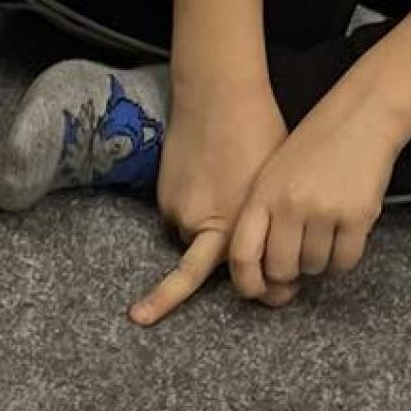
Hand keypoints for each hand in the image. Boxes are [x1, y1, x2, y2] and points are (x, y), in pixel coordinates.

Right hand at [131, 75, 285, 325]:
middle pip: (197, 270)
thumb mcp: (273, 183)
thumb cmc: (257, 131)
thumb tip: (273, 256)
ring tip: (221, 185)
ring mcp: (181, 213)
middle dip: (160, 301)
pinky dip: (192, 204)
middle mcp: (206, 227)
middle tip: (137, 318)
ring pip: (194, 237)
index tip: (244, 305)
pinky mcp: (165, 199)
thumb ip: (270, 223)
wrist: (217, 93)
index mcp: (241, 226)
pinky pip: (180, 215)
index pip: (244, 275)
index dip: (253, 288)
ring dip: (205, 226)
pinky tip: (204, 174)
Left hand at [222, 90, 395, 301]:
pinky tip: (345, 231)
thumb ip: (263, 217)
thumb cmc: (317, 146)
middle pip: (281, 270)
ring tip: (327, 227)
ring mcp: (324, 210)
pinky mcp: (357, 215)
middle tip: (302, 248)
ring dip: (320, 259)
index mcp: (263, 193)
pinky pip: (344, 261)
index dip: (248, 283)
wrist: (364, 112)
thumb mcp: (275, 173)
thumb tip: (262, 273)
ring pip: (314, 268)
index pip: (242, 255)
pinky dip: (344, 256)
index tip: (258, 289)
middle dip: (291, 269)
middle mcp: (290, 204)